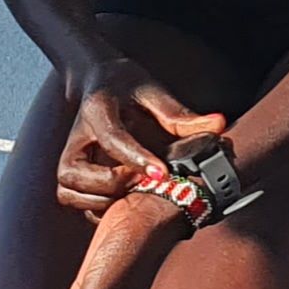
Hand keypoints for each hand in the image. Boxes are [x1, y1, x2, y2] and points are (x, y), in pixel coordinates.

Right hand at [56, 57, 225, 215]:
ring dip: (102, 199)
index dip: (136, 157)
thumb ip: (182, 115)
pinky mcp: (71, 174)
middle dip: (112, 184)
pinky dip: (94, 208)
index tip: (162, 173)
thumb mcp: (154, 92)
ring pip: (69, 192)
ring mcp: (70, 158)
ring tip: (134, 191)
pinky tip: (123, 200)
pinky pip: (72, 200)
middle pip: (75, 173)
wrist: (98, 80)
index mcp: (98, 110)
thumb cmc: (128, 87)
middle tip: (146, 181)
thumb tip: (219, 125)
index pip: (112, 137)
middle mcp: (75, 138)